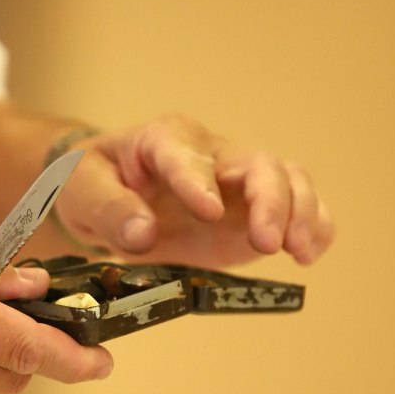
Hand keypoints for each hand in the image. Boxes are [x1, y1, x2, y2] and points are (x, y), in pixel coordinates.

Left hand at [54, 114, 333, 267]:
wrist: (106, 191)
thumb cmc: (91, 181)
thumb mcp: (82, 188)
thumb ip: (109, 209)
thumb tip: (142, 234)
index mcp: (162, 139)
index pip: (186, 154)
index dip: (198, 181)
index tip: (208, 212)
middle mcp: (209, 152)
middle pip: (257, 163)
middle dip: (270, 200)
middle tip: (267, 242)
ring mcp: (236, 180)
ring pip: (288, 179)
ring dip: (301, 213)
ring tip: (297, 251)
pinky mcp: (253, 209)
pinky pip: (298, 206)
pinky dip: (313, 226)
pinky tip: (307, 254)